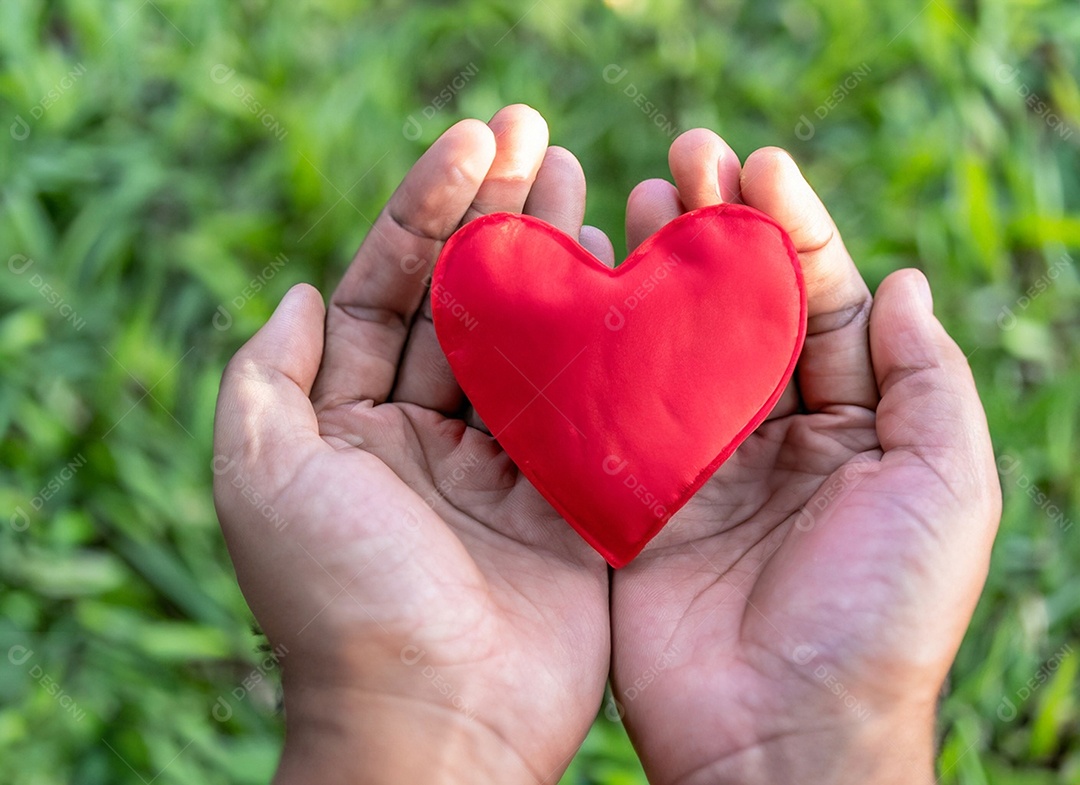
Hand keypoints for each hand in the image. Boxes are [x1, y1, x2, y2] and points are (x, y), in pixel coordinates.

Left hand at [213, 105, 609, 784]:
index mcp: (349, 421)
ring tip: (584, 178)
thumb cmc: (337, 597)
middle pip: (463, 302)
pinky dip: (607, 339)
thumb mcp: (261, 474)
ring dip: (555, 259)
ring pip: (531, 341)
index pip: (387, 289)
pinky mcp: (569, 499)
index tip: (473, 143)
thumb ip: (265, 376)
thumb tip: (300, 290)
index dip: (424, 211)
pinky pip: (589, 404)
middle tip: (538, 135)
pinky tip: (628, 271)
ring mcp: (502, 465)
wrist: (433, 720)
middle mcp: (424, 434)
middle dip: (497, 216)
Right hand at [608, 131, 1000, 784]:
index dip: (791, 231)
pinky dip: (598, 349)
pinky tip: (579, 291)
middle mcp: (771, 435)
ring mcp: (696, 464)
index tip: (757, 166)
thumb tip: (902, 280)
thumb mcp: (942, 489)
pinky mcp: (631, 500)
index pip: (818, 303)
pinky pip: (612, 411)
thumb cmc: (880, 616)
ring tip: (634, 197)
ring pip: (672, 345)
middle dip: (717, 232)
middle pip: (739, 310)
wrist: (783, 736)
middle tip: (685, 159)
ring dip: (655, 270)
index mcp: (849, 427)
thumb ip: (926, 382)